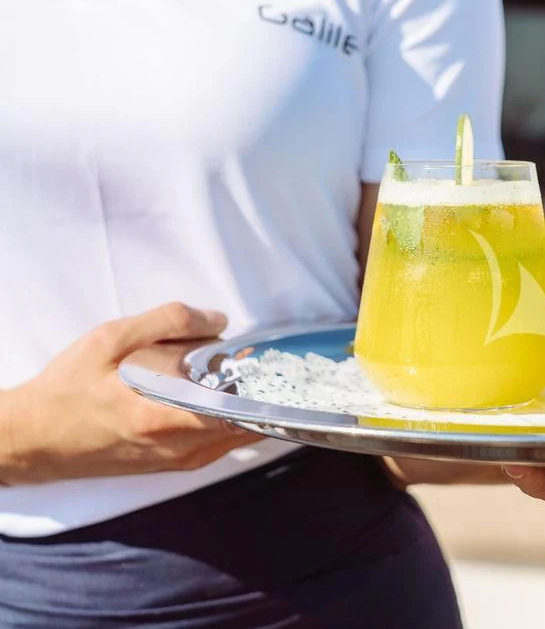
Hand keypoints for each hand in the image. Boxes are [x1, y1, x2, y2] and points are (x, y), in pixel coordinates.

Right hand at [0, 303, 259, 485]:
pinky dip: (229, 420)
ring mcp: (179, 461)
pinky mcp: (175, 466)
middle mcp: (178, 447)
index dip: (260, 386)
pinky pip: (219, 444)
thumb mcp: (109, 340)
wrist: (34, 439)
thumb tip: (218, 319)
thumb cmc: (67, 389)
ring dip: (245, 405)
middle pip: (246, 422)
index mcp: (163, 417)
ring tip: (238, 373)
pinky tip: (219, 393)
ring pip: (237, 435)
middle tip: (255, 360)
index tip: (268, 360)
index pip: (237, 411)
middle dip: (257, 391)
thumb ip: (167, 323)